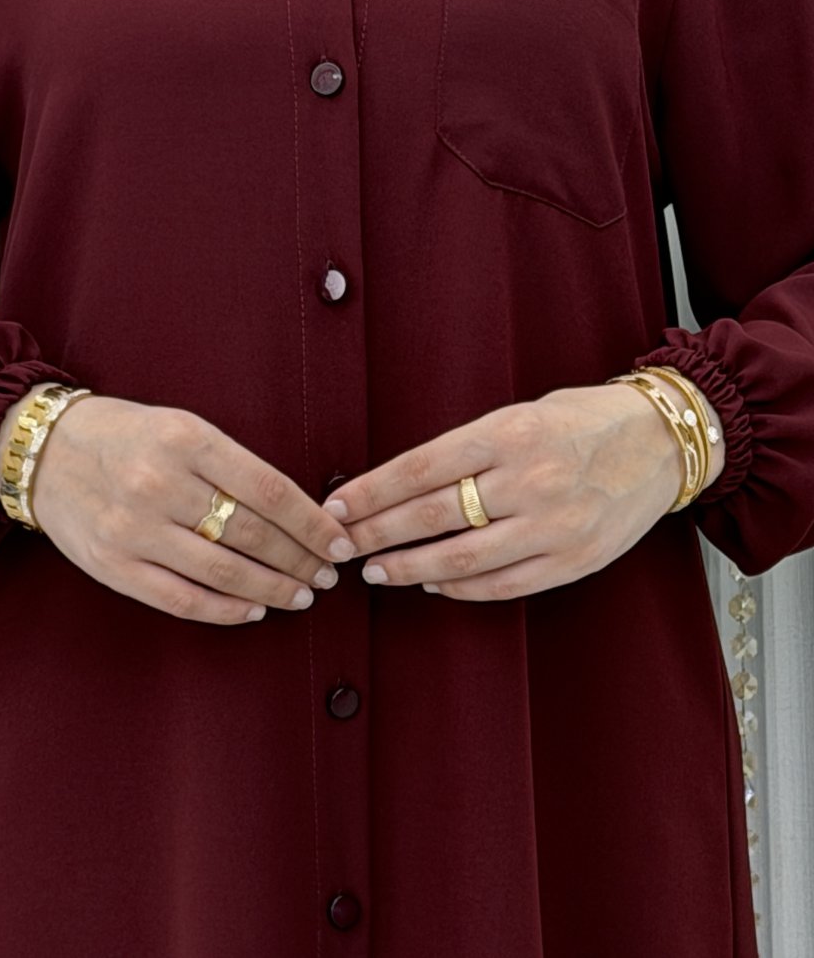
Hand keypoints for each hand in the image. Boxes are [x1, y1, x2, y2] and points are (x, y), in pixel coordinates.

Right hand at [0, 392, 355, 624]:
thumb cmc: (126, 435)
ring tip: (301, 595)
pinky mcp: (114, 565)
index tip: (339, 541)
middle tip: (328, 574)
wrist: (43, 451)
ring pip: (223, 571)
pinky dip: (225, 609)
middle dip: (300, 559)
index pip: (268, 487)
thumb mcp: (181, 426)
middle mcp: (160, 483)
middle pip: (252, 533)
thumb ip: (231, 463)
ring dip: (272, 588)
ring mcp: (134, 529)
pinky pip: (181, 598)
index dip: (312, 521)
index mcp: (186, 440)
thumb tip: (297, 510)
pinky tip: (254, 610)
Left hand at [320, 381, 710, 600]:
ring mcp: (552, 525)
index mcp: (508, 432)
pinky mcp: (574, 560)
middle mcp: (527, 479)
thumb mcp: (521, 413)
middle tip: (339, 545)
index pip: (419, 467)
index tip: (336, 507)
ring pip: (460, 559)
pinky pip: (502, 584)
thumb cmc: (584, 420)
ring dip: (408, 567)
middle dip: (374, 533)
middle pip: (429, 515)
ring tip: (375, 570)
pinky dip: (459, 588)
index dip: (370, 492)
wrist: (664, 440)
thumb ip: (470, 449)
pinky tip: (431, 583)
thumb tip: (403, 483)